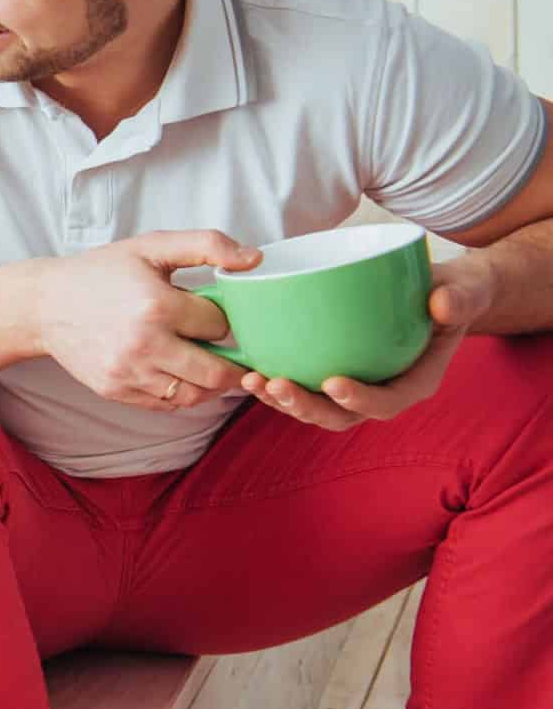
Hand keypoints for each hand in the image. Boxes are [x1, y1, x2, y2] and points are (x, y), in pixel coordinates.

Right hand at [35, 230, 258, 410]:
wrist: (44, 304)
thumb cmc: (100, 272)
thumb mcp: (151, 246)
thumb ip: (207, 245)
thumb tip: (254, 260)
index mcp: (156, 306)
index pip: (219, 326)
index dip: (223, 320)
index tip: (214, 315)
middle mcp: (144, 344)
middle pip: (216, 372)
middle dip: (231, 364)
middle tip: (233, 354)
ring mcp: (128, 372)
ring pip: (195, 395)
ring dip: (209, 384)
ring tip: (207, 365)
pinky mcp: (116, 390)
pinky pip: (167, 404)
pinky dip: (182, 393)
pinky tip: (178, 373)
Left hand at [241, 255, 493, 430]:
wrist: (433, 294)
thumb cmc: (448, 295)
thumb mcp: (461, 293)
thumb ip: (457, 300)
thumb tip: (442, 304)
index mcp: (413, 383)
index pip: (387, 403)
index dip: (361, 400)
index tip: (334, 384)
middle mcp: (379, 392)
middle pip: (341, 416)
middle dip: (307, 407)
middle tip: (277, 386)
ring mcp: (353, 386)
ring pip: (314, 407)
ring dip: (281, 400)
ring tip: (253, 380)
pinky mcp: (329, 372)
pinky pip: (301, 386)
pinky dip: (274, 383)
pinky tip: (247, 369)